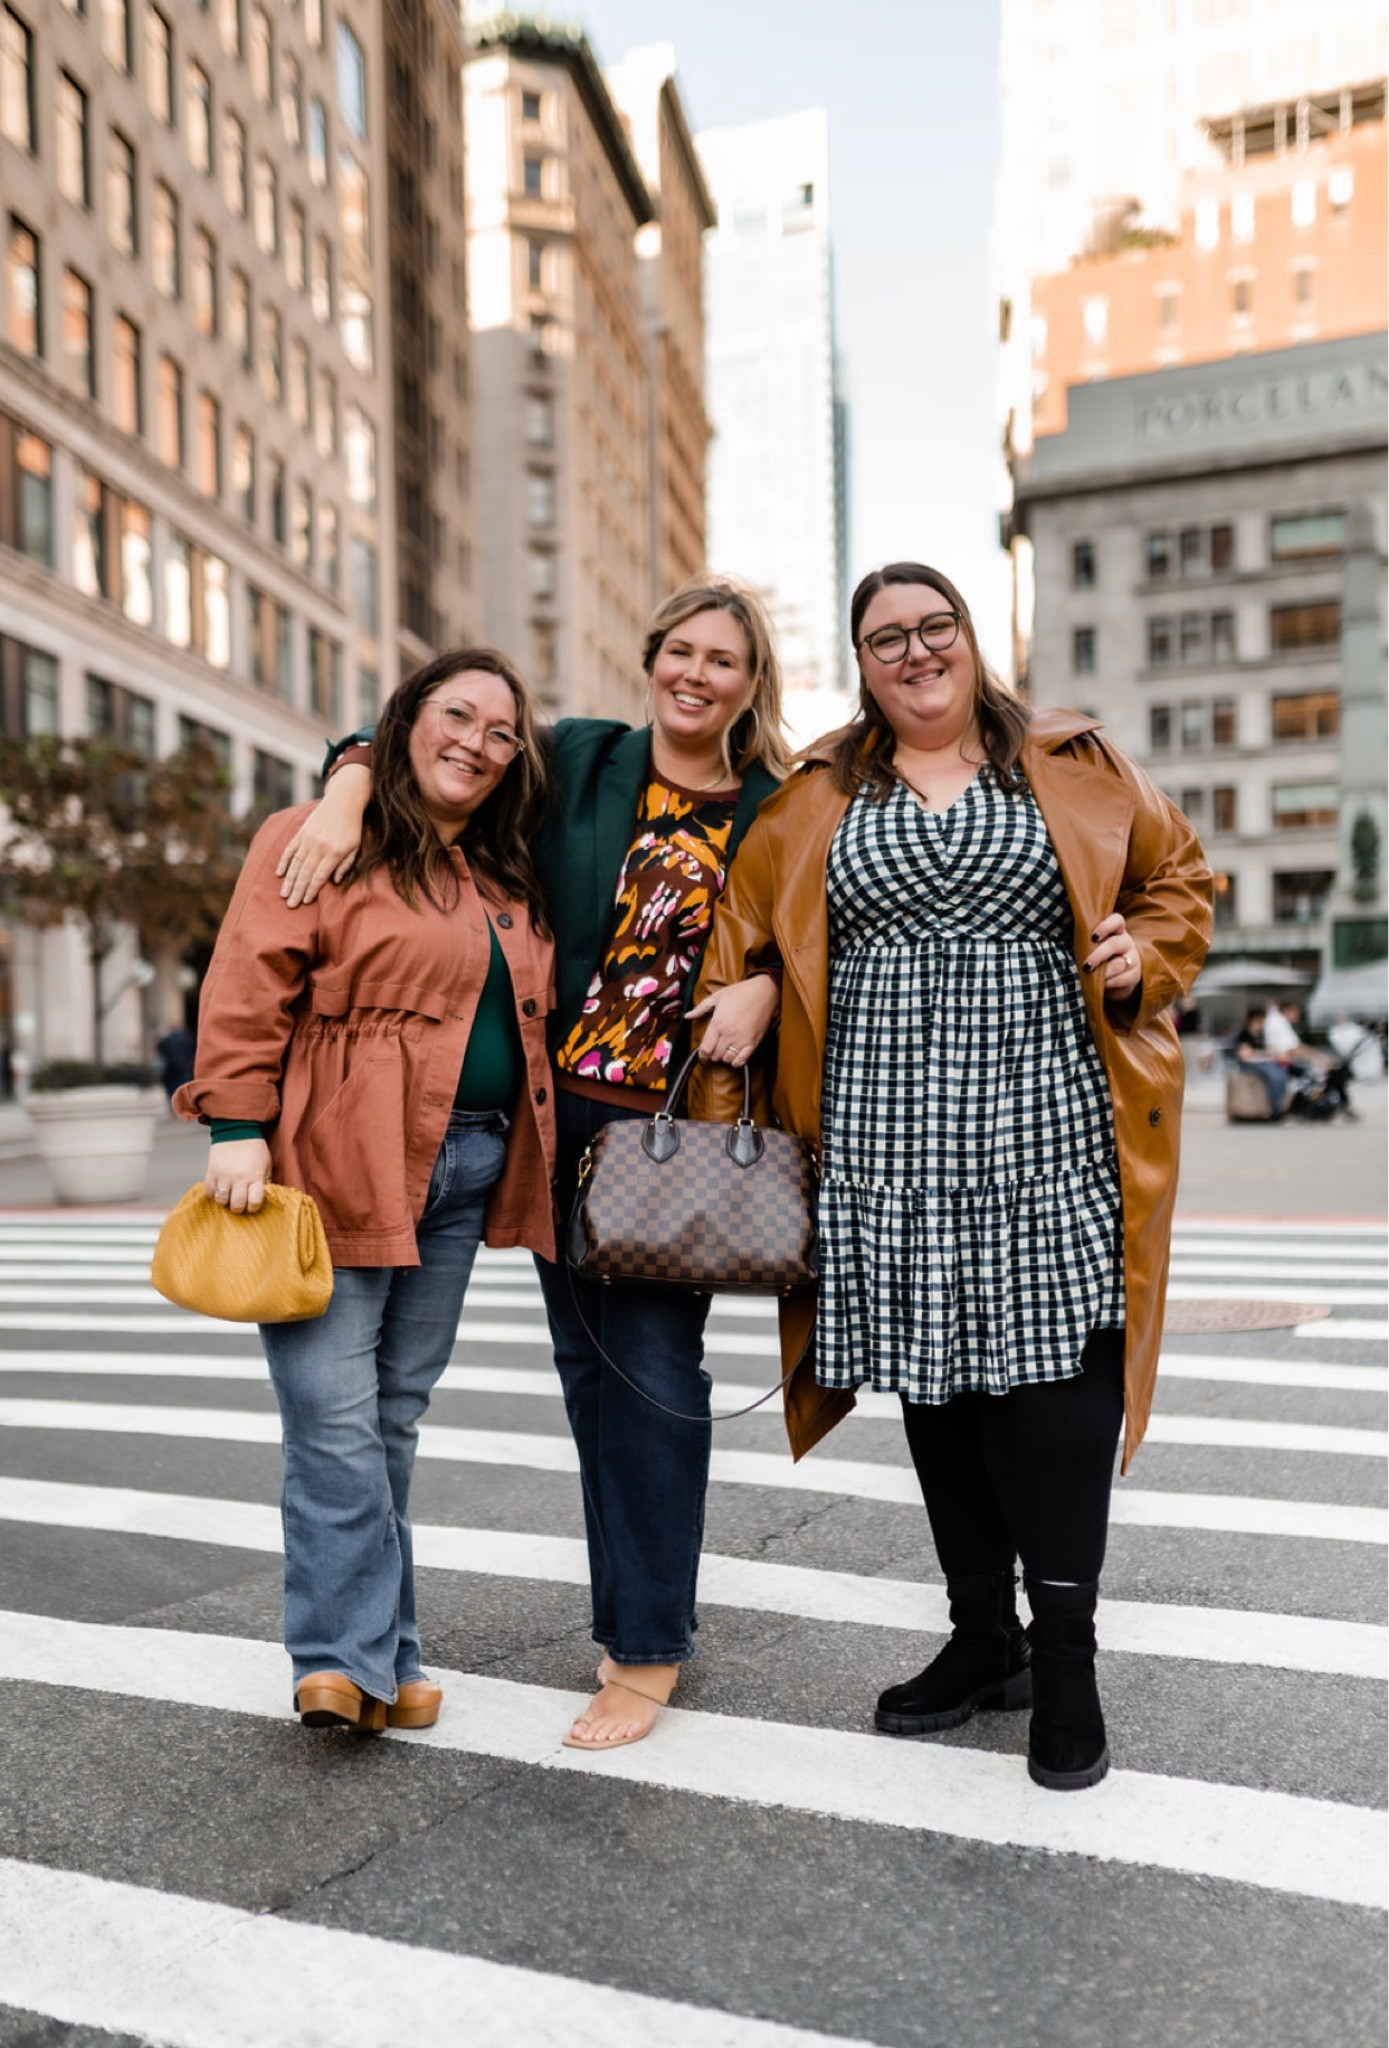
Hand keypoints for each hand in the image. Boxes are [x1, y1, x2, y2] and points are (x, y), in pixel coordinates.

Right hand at [204, 1139, 271, 1213]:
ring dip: (225, 1201)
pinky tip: (219, 1188)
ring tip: (228, 1196)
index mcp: (255, 1176)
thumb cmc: (254, 1149)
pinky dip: (213, 1193)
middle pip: (237, 1205)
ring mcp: (224, 1175)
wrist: (237, 1130)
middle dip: (239, 1208)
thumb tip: (262, 1197)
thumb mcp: (266, 1164)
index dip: (254, 1207)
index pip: (255, 1202)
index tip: (252, 1205)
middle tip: (239, 1203)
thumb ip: (265, 1181)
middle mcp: (239, 1178)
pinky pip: (209, 1191)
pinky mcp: (211, 1172)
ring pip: (221, 1200)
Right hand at [276, 763, 371, 904]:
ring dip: (288, 880)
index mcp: (334, 852)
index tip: (305, 902)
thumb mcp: (356, 847)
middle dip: (297, 890)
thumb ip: (345, 865)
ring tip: (283, 894)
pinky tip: (280, 874)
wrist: (343, 801)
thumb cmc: (352, 828)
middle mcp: (319, 846)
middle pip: (305, 872)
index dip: (312, 889)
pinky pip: (290, 849)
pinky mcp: (301, 832)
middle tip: (290, 905)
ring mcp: (308, 838)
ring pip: (295, 863)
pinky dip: (284, 862)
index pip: (320, 875)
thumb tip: (334, 882)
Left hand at [687, 974, 779, 1065]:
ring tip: (724, 1051)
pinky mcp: (753, 1043)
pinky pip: (742, 1060)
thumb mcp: (717, 996)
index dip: (701, 1056)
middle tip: (714, 1051)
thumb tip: (687, 1016)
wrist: (764, 992)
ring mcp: (742, 1040)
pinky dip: (736, 1062)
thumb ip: (700, 1008)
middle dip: (712, 1055)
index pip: (705, 1049)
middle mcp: (728, 1034)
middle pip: (715, 1056)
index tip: (702, 1057)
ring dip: (724, 1058)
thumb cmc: (741, 992)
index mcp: (718, 1024)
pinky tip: (735, 1056)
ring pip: (727, 1060)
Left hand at [1084, 912, 1141, 1000]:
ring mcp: (1132, 958)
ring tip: (1091, 977)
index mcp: (1115, 931)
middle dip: (1099, 955)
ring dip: (1104, 972)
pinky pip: (1124, 978)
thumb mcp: (1090, 948)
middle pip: (1115, 944)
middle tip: (1086, 965)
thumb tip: (1058, 938)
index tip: (1093, 937)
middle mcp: (1126, 942)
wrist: (1115, 979)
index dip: (1106, 926)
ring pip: (1120, 963)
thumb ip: (1082, 941)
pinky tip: (1102, 984)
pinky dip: (1110, 983)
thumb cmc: (1097, 959)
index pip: (1117, 921)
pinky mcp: (1134, 975)